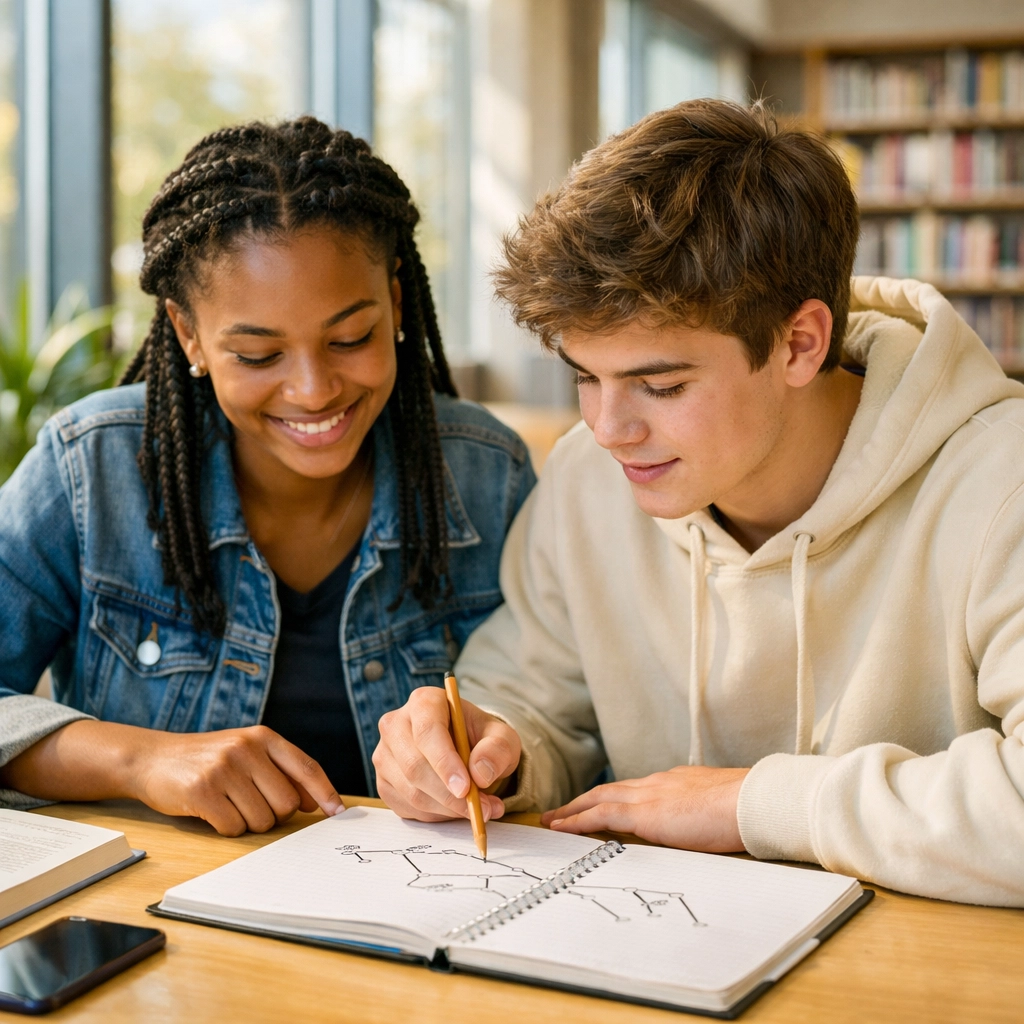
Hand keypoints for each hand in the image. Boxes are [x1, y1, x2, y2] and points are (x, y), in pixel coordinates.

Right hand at [129, 725, 345, 835]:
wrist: (153, 758)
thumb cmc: (208, 760)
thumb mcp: (247, 752)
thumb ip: (281, 771)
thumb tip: (315, 803)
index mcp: (264, 737)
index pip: (306, 768)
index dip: (325, 793)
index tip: (337, 812)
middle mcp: (247, 748)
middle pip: (287, 803)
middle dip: (274, 814)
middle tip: (250, 805)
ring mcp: (224, 768)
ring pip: (262, 819)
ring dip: (248, 822)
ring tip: (228, 804)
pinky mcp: (202, 791)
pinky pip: (233, 828)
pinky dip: (227, 828)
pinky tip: (212, 811)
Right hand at [374, 685, 519, 822]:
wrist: (467, 751)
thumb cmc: (481, 739)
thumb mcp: (501, 738)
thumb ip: (497, 749)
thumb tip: (480, 773)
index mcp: (424, 702)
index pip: (427, 731)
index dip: (445, 762)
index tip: (466, 788)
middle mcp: (396, 724)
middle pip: (414, 766)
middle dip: (449, 795)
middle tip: (480, 808)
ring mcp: (385, 754)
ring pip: (411, 792)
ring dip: (447, 809)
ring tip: (477, 809)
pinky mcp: (383, 782)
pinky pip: (407, 807)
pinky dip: (435, 816)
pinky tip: (454, 808)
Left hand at [540, 766, 749, 851]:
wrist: (752, 801)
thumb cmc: (748, 808)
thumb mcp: (722, 809)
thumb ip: (705, 814)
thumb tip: (706, 827)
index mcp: (677, 781)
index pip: (636, 789)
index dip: (615, 797)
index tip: (600, 805)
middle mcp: (658, 782)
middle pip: (610, 790)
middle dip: (584, 801)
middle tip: (561, 811)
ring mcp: (649, 795)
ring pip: (599, 799)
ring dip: (572, 810)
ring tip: (552, 821)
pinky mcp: (644, 813)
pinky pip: (600, 816)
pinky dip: (577, 821)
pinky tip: (560, 828)